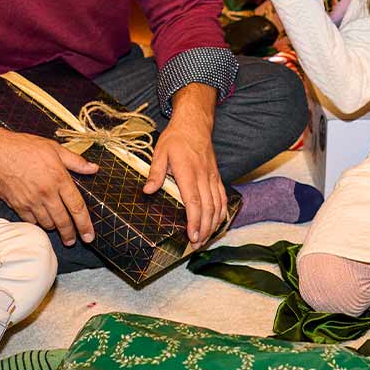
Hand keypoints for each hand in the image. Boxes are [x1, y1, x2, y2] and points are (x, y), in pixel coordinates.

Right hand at [0, 125, 100, 246]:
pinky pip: (31, 222)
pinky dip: (38, 223)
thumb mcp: (54, 148)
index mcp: (59, 178)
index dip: (85, 224)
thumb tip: (93, 168)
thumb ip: (76, 161)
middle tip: (72, 240)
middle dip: (70, 234)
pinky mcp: (17, 206)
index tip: (89, 236)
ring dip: (54, 228)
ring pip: (47, 224)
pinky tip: (41, 220)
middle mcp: (46, 193)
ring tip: (57, 228)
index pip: (77, 207)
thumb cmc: (25, 147)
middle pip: (63, 221)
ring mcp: (31, 201)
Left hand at [146, 96, 226, 246]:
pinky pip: (223, 197)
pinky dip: (222, 212)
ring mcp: (212, 177)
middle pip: (208, 208)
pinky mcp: (216, 177)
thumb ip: (155, 173)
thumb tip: (147, 191)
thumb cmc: (176, 138)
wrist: (195, 124)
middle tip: (197, 245)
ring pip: (217, 205)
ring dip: (213, 224)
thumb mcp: (160, 152)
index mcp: (188, 172)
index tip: (192, 236)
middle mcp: (203, 177)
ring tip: (206, 239)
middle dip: (204, 229)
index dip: (194, 221)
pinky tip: (218, 223)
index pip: (194, 202)